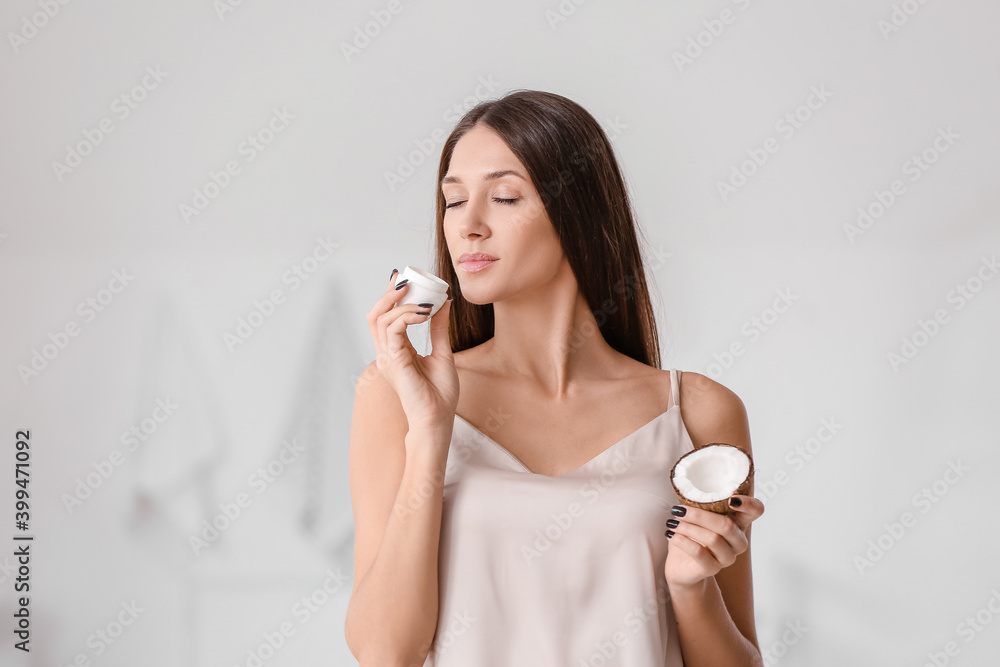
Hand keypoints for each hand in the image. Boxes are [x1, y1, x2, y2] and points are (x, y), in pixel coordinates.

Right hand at [366, 270, 457, 433]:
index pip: (385, 318)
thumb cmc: (439, 395)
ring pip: (382, 319)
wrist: (438, 419)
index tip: (402, 278)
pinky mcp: (394, 361)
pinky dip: (407, 316)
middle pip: (376, 315)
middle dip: (389, 294)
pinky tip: (425, 313)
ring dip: (403, 303)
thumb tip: (443, 304)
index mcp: (396, 351)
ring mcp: (387, 357)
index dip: (390, 296)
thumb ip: (439, 329)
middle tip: (406, 281)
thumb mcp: (443, 353)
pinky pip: (393, 329)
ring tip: (425, 301)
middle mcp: (387, 353)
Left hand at [663, 495, 764, 589]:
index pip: (756, 510)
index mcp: (738, 523)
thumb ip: (699, 502)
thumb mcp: (697, 516)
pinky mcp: (712, 568)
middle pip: (727, 525)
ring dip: (688, 527)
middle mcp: (738, 541)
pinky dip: (682, 541)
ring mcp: (727, 557)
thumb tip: (686, 486)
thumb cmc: (691, 535)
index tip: (730, 499)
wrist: (681, 566)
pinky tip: (670, 534)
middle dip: (700, 516)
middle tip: (678, 510)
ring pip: (712, 539)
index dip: (748, 504)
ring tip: (671, 522)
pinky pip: (699, 552)